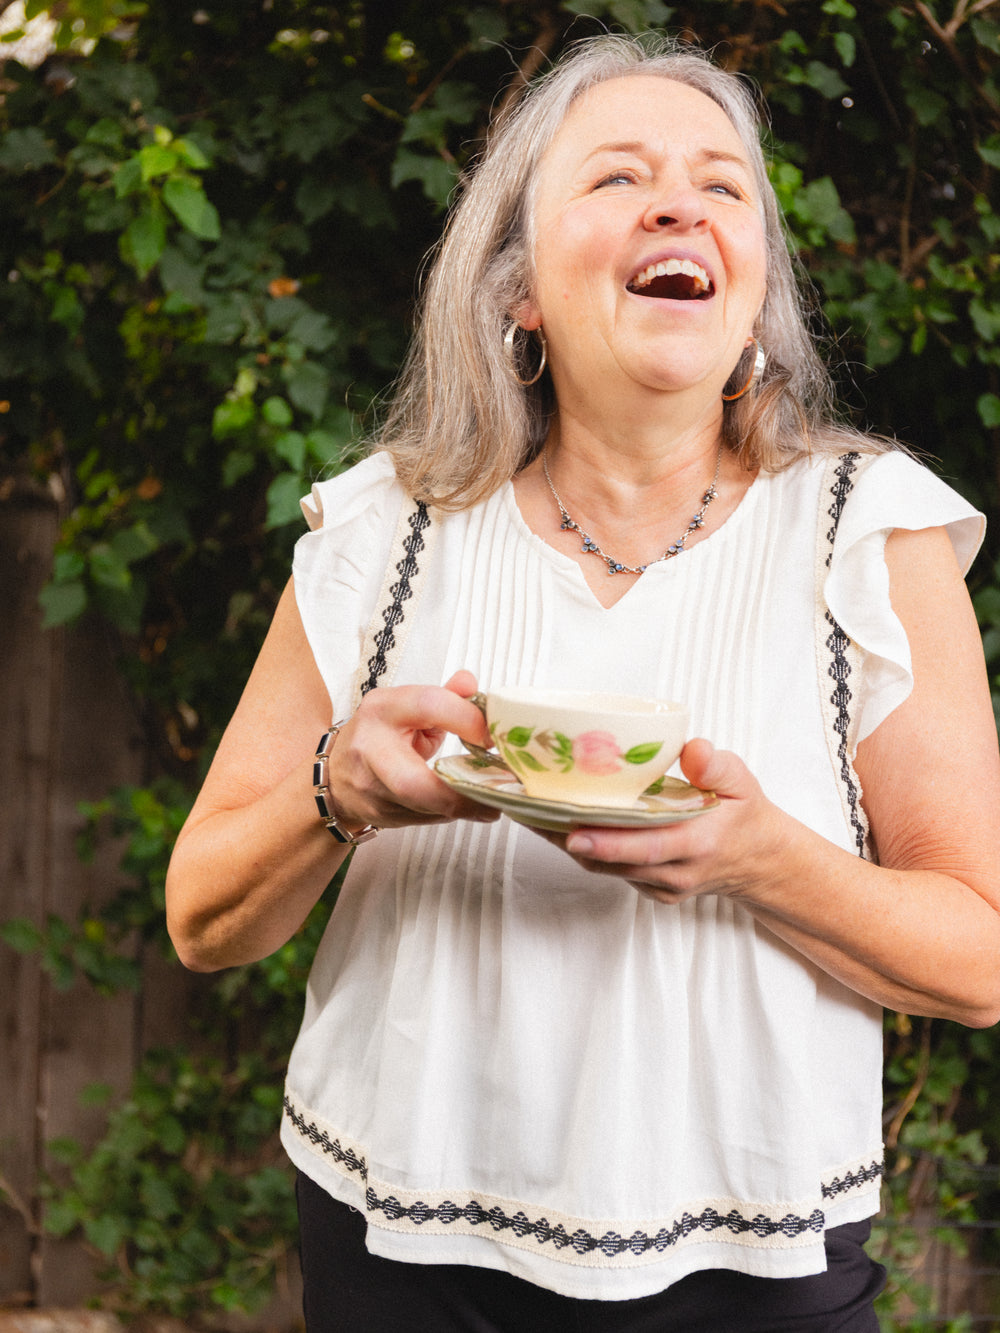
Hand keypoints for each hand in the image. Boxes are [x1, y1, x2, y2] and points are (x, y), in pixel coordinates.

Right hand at [322, 670, 500, 831]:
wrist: (336, 776)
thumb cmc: (380, 736)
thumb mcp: (407, 707)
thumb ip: (444, 697)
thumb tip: (470, 683)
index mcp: (382, 709)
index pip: (429, 705)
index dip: (467, 720)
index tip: (491, 736)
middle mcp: (371, 748)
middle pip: (413, 782)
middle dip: (458, 795)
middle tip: (494, 796)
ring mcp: (370, 787)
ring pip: (423, 808)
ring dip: (461, 807)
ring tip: (488, 803)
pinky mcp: (378, 814)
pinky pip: (423, 819)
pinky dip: (448, 813)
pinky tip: (464, 807)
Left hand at [542, 739, 789, 903]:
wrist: (758, 862)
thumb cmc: (744, 814)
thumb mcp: (742, 781)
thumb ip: (717, 765)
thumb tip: (692, 749)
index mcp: (699, 841)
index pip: (649, 846)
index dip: (609, 842)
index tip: (573, 832)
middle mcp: (677, 871)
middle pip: (615, 862)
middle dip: (569, 841)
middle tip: (532, 816)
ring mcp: (662, 885)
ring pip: (606, 870)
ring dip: (567, 846)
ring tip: (532, 815)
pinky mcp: (651, 890)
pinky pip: (611, 873)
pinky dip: (585, 852)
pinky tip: (558, 826)